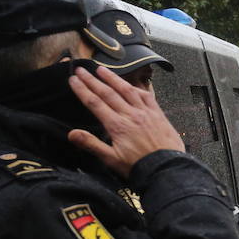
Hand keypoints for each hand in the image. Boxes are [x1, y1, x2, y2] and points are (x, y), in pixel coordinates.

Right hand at [68, 66, 184, 176]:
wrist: (167, 169)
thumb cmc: (138, 166)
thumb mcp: (111, 160)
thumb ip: (92, 144)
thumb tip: (72, 134)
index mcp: (117, 126)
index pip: (95, 103)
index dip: (82, 90)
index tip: (73, 80)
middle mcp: (130, 115)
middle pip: (108, 93)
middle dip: (92, 80)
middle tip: (81, 69)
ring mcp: (145, 112)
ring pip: (126, 90)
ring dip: (113, 78)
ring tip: (102, 69)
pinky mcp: (158, 114)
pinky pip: (146, 96)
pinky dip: (136, 88)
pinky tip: (130, 84)